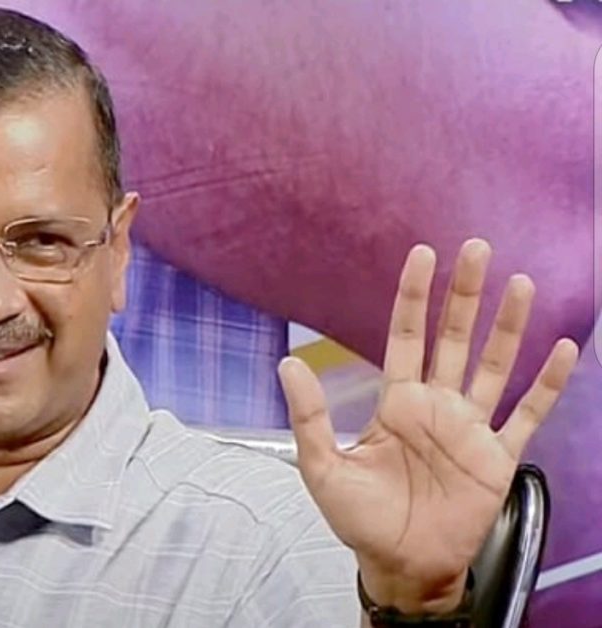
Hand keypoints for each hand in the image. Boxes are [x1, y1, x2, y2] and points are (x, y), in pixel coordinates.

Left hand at [277, 239, 578, 612]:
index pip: (406, 336)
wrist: (402, 565)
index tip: (422, 254)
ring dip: (508, 327)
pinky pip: (527, 414)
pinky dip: (546, 385)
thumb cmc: (361, 519)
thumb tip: (287, 362)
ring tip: (520, 283)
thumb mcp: (323, 467)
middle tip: (477, 248)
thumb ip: (310, 416)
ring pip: (495, 366)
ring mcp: (470, 429)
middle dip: (465, 295)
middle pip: (455, 339)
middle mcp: (436, 405)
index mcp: (396, 402)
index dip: (414, 296)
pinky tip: (562, 350)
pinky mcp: (497, 457)